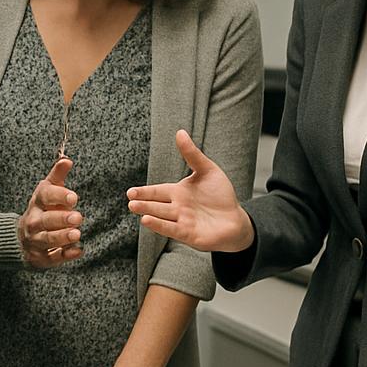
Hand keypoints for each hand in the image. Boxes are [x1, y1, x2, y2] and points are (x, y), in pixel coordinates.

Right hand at [18, 156, 82, 266]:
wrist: (20, 238)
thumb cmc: (41, 210)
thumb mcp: (47, 191)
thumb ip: (57, 176)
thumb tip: (67, 159)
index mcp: (37, 202)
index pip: (45, 197)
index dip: (58, 196)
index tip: (73, 197)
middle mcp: (33, 221)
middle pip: (45, 220)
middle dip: (61, 219)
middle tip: (78, 217)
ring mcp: (35, 240)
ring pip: (47, 239)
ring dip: (62, 237)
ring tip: (77, 234)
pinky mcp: (40, 257)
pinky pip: (52, 258)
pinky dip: (64, 256)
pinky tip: (78, 251)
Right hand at [127, 129, 253, 252]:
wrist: (236, 220)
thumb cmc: (220, 196)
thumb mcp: (207, 170)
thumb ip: (192, 154)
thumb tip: (180, 132)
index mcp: (177, 193)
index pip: (157, 191)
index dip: (144, 192)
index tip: (130, 192)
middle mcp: (176, 208)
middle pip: (156, 204)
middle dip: (143, 202)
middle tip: (130, 200)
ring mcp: (182, 222)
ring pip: (161, 216)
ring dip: (148, 212)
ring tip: (134, 207)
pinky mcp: (189, 234)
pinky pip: (172, 229)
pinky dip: (160, 225)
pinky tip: (147, 221)